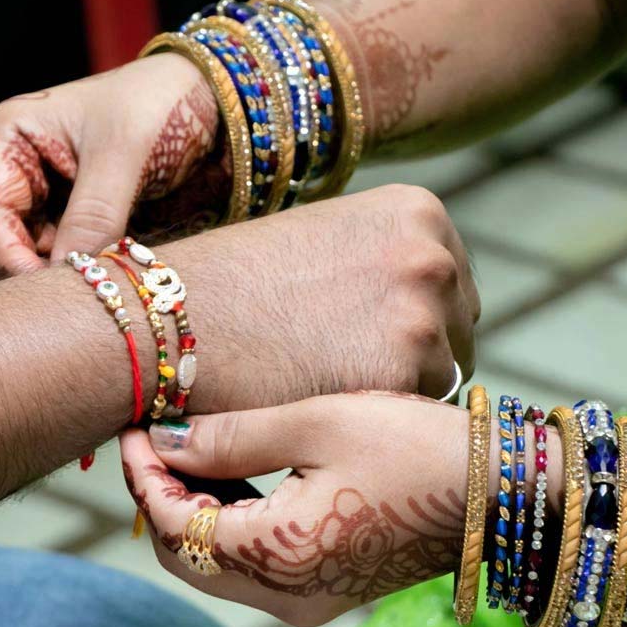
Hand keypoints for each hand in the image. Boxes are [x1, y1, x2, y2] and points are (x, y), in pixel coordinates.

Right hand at [0, 53, 225, 273]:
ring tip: (96, 288)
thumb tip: (67, 274)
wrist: (206, 99)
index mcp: (9, 136)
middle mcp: (16, 167)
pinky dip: (79, 269)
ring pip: (30, 253)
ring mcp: (42, 194)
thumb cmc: (157, 104)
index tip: (43, 288)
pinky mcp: (70, 216)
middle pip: (1, 237)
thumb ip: (93, 214)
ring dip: (59, 273)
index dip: (8, 252)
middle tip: (73, 295)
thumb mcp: (123, 154)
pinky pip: (62, 254)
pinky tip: (106, 279)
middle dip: (31, 268)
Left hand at [120, 392, 469, 626]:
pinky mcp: (321, 589)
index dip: (142, 472)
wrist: (499, 491)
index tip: (137, 422)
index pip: (168, 523)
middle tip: (158, 433)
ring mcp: (304, 600)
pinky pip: (248, 564)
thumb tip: (163, 439)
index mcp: (277, 555)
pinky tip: (234, 472)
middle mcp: (284, 596)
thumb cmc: (415, 446)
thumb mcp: (317, 423)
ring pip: (210, 560)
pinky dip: (227, 521)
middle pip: (180, 552)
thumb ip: (230, 437)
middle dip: (158, 492)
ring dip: (189, 506)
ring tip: (192, 444)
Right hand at [162, 185, 478, 408]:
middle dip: (412, 353)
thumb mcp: (318, 240)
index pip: (449, 281)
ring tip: (326, 383)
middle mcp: (432, 253)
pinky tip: (323, 401)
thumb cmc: (228, 283)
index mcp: (417, 210)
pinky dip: (373, 416)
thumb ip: (375, 261)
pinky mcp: (403, 371)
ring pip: (439, 376)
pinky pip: (410, 412)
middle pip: (455, 328)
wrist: (171, 318)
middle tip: (344, 366)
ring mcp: (424, 312)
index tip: (362, 334)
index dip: (408, 315)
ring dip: (395, 389)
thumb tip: (409, 299)